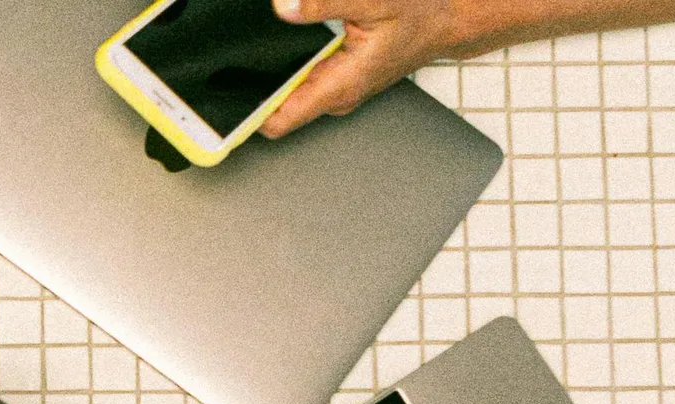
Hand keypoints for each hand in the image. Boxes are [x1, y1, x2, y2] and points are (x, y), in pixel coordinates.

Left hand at [260, 0, 474, 138]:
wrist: (450, 18)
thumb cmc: (422, 13)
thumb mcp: (374, 0)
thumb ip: (323, 4)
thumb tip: (283, 8)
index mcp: (340, 86)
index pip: (277, 121)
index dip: (247, 112)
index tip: (223, 99)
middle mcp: (335, 94)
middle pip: (275, 102)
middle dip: (257, 78)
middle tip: (241, 50)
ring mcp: (336, 87)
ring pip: (287, 85)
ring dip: (275, 64)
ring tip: (272, 36)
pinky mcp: (338, 75)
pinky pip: (302, 73)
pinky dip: (292, 55)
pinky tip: (294, 32)